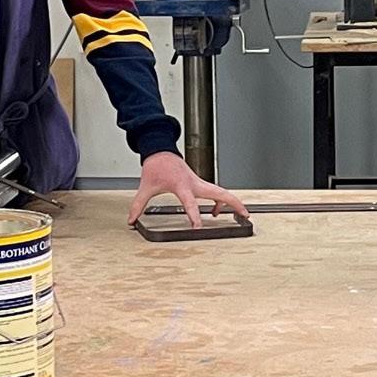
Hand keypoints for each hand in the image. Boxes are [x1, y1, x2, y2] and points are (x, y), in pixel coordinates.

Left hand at [127, 152, 249, 228]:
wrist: (160, 150)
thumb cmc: (157, 165)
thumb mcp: (146, 186)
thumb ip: (139, 205)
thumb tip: (132, 220)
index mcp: (181, 184)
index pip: (190, 202)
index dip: (194, 214)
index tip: (198, 226)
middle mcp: (194, 183)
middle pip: (220, 193)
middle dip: (234, 203)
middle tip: (245, 215)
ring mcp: (199, 182)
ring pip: (221, 191)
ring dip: (231, 202)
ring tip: (240, 215)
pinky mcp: (199, 182)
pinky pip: (215, 191)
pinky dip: (220, 201)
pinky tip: (215, 211)